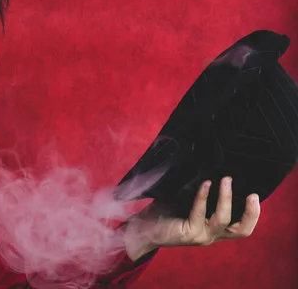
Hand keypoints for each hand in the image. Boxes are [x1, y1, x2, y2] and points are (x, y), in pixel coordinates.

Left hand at [124, 177, 260, 260]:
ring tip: (226, 180)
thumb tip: (211, 165)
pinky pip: (200, 212)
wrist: (143, 227)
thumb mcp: (187, 199)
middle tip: (252, 193)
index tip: (255, 194)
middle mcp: (212, 234)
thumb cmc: (165, 210)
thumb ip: (201, 190)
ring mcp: (202, 235)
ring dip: (226, 197)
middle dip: (252, 212)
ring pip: (223, 219)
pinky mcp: (190, 233)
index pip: (242, 227)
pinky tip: (204, 184)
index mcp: (215, 228)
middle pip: (242, 230)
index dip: (254, 213)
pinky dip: (203, 196)